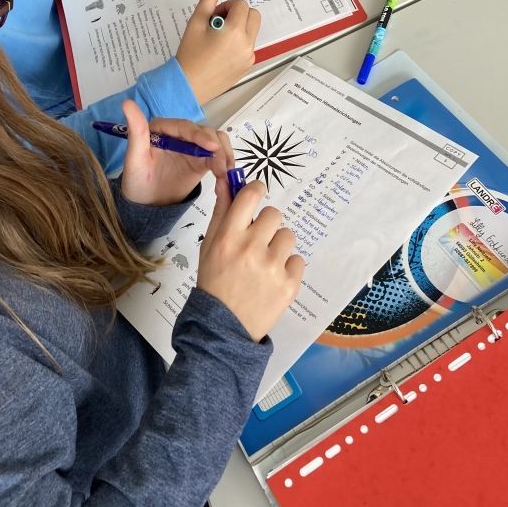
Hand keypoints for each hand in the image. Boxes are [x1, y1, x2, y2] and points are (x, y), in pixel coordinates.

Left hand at [120, 99, 228, 206]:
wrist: (146, 205)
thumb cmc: (137, 182)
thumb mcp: (134, 159)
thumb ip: (136, 132)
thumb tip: (127, 103)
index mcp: (162, 128)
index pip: (184, 127)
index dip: (199, 135)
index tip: (212, 147)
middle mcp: (179, 133)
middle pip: (204, 131)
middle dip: (215, 147)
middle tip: (221, 167)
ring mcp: (192, 146)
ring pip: (215, 140)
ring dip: (223, 153)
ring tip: (224, 172)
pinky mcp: (202, 159)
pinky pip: (218, 155)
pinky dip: (225, 161)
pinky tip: (226, 174)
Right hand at [176, 0, 260, 103]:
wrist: (188, 84)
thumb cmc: (190, 54)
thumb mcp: (196, 22)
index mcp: (235, 31)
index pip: (241, 5)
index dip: (227, 6)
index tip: (213, 15)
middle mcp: (246, 43)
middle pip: (253, 15)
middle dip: (238, 14)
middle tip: (218, 23)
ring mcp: (249, 56)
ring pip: (252, 30)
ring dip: (239, 28)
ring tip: (218, 38)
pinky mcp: (247, 65)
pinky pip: (249, 46)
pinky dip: (239, 42)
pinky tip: (221, 51)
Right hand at [197, 180, 304, 341]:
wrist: (223, 327)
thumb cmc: (215, 281)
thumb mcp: (209, 245)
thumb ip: (221, 211)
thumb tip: (226, 180)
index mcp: (229, 236)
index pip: (251, 195)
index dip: (256, 190)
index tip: (257, 195)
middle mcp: (251, 248)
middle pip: (274, 214)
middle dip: (266, 225)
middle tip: (256, 243)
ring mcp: (273, 267)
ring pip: (287, 236)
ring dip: (278, 246)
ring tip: (264, 265)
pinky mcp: (290, 284)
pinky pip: (298, 260)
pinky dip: (287, 268)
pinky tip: (272, 279)